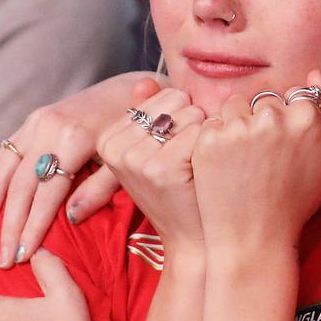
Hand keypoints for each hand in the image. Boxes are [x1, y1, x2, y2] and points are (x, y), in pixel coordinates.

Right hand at [0, 74, 161, 268]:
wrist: (131, 88)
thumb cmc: (134, 130)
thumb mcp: (126, 160)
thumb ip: (100, 188)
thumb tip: (72, 218)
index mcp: (74, 138)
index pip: (45, 193)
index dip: (32, 227)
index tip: (23, 256)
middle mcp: (48, 127)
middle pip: (18, 185)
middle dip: (9, 226)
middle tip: (4, 260)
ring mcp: (36, 121)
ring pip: (2, 169)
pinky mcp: (31, 119)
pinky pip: (3, 154)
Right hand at [97, 88, 206, 248]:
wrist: (193, 238)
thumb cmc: (180, 191)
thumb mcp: (156, 151)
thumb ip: (149, 113)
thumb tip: (143, 81)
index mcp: (108, 140)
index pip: (162, 95)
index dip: (182, 117)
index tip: (177, 147)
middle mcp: (116, 147)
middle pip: (176, 101)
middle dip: (194, 123)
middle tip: (190, 158)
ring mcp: (136, 159)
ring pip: (191, 114)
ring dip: (206, 135)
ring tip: (197, 164)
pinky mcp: (161, 168)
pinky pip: (201, 133)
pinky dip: (212, 146)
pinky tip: (205, 169)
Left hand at [192, 71, 320, 253]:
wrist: (256, 237)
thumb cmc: (300, 199)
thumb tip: (315, 76)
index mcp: (307, 117)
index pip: (296, 96)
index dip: (291, 121)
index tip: (287, 148)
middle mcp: (273, 117)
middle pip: (265, 99)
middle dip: (264, 121)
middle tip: (265, 159)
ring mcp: (238, 127)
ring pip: (237, 106)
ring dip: (238, 125)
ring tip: (244, 161)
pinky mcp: (209, 140)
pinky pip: (213, 122)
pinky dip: (217, 140)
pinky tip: (226, 165)